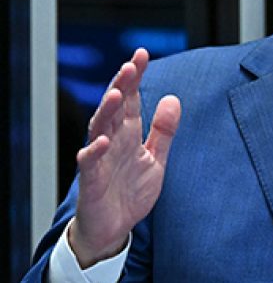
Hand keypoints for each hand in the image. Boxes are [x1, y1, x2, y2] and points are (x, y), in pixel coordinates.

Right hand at [68, 49, 180, 267]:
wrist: (113, 229)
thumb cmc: (130, 192)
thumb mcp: (156, 159)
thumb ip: (164, 131)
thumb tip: (173, 99)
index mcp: (128, 134)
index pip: (131, 99)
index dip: (135, 78)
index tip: (142, 53)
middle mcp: (112, 142)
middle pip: (114, 108)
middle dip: (121, 86)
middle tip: (130, 64)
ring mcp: (100, 159)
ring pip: (99, 129)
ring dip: (106, 111)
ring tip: (115, 93)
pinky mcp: (91, 181)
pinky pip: (90, 163)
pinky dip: (94, 151)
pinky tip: (102, 141)